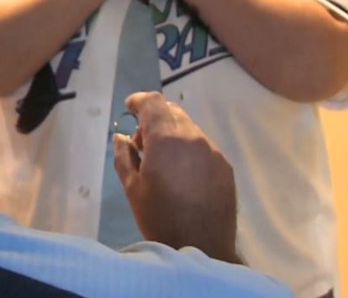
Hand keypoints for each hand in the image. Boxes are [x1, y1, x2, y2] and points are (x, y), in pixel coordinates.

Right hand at [112, 91, 238, 261]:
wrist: (201, 247)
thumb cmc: (159, 218)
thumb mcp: (132, 188)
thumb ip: (124, 156)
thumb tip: (121, 137)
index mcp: (167, 139)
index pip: (153, 103)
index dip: (139, 101)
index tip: (129, 107)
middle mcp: (193, 137)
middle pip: (172, 112)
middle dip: (155, 119)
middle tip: (142, 143)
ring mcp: (213, 151)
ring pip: (189, 129)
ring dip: (173, 134)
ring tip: (163, 162)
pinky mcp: (225, 166)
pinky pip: (203, 147)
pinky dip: (189, 150)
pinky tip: (183, 175)